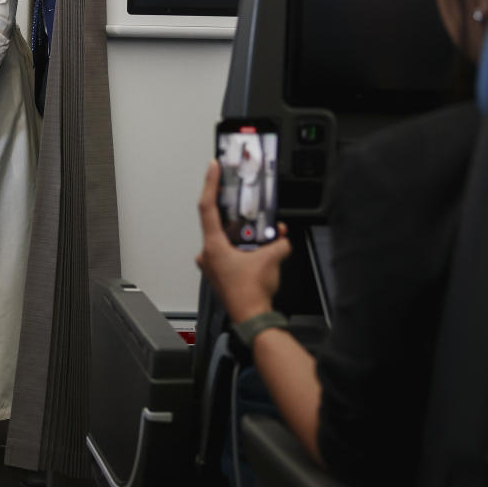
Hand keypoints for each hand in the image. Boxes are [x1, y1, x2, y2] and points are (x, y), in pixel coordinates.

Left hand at [194, 160, 290, 323]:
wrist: (252, 319)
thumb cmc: (252, 294)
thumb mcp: (272, 259)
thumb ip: (278, 241)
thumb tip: (280, 235)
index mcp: (213, 246)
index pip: (207, 207)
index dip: (210, 184)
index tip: (212, 167)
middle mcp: (207, 254)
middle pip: (218, 222)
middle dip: (235, 212)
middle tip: (245, 198)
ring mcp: (211, 265)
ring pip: (225, 239)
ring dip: (242, 233)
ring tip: (260, 230)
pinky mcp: (219, 273)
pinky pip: (229, 252)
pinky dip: (243, 247)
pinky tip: (260, 249)